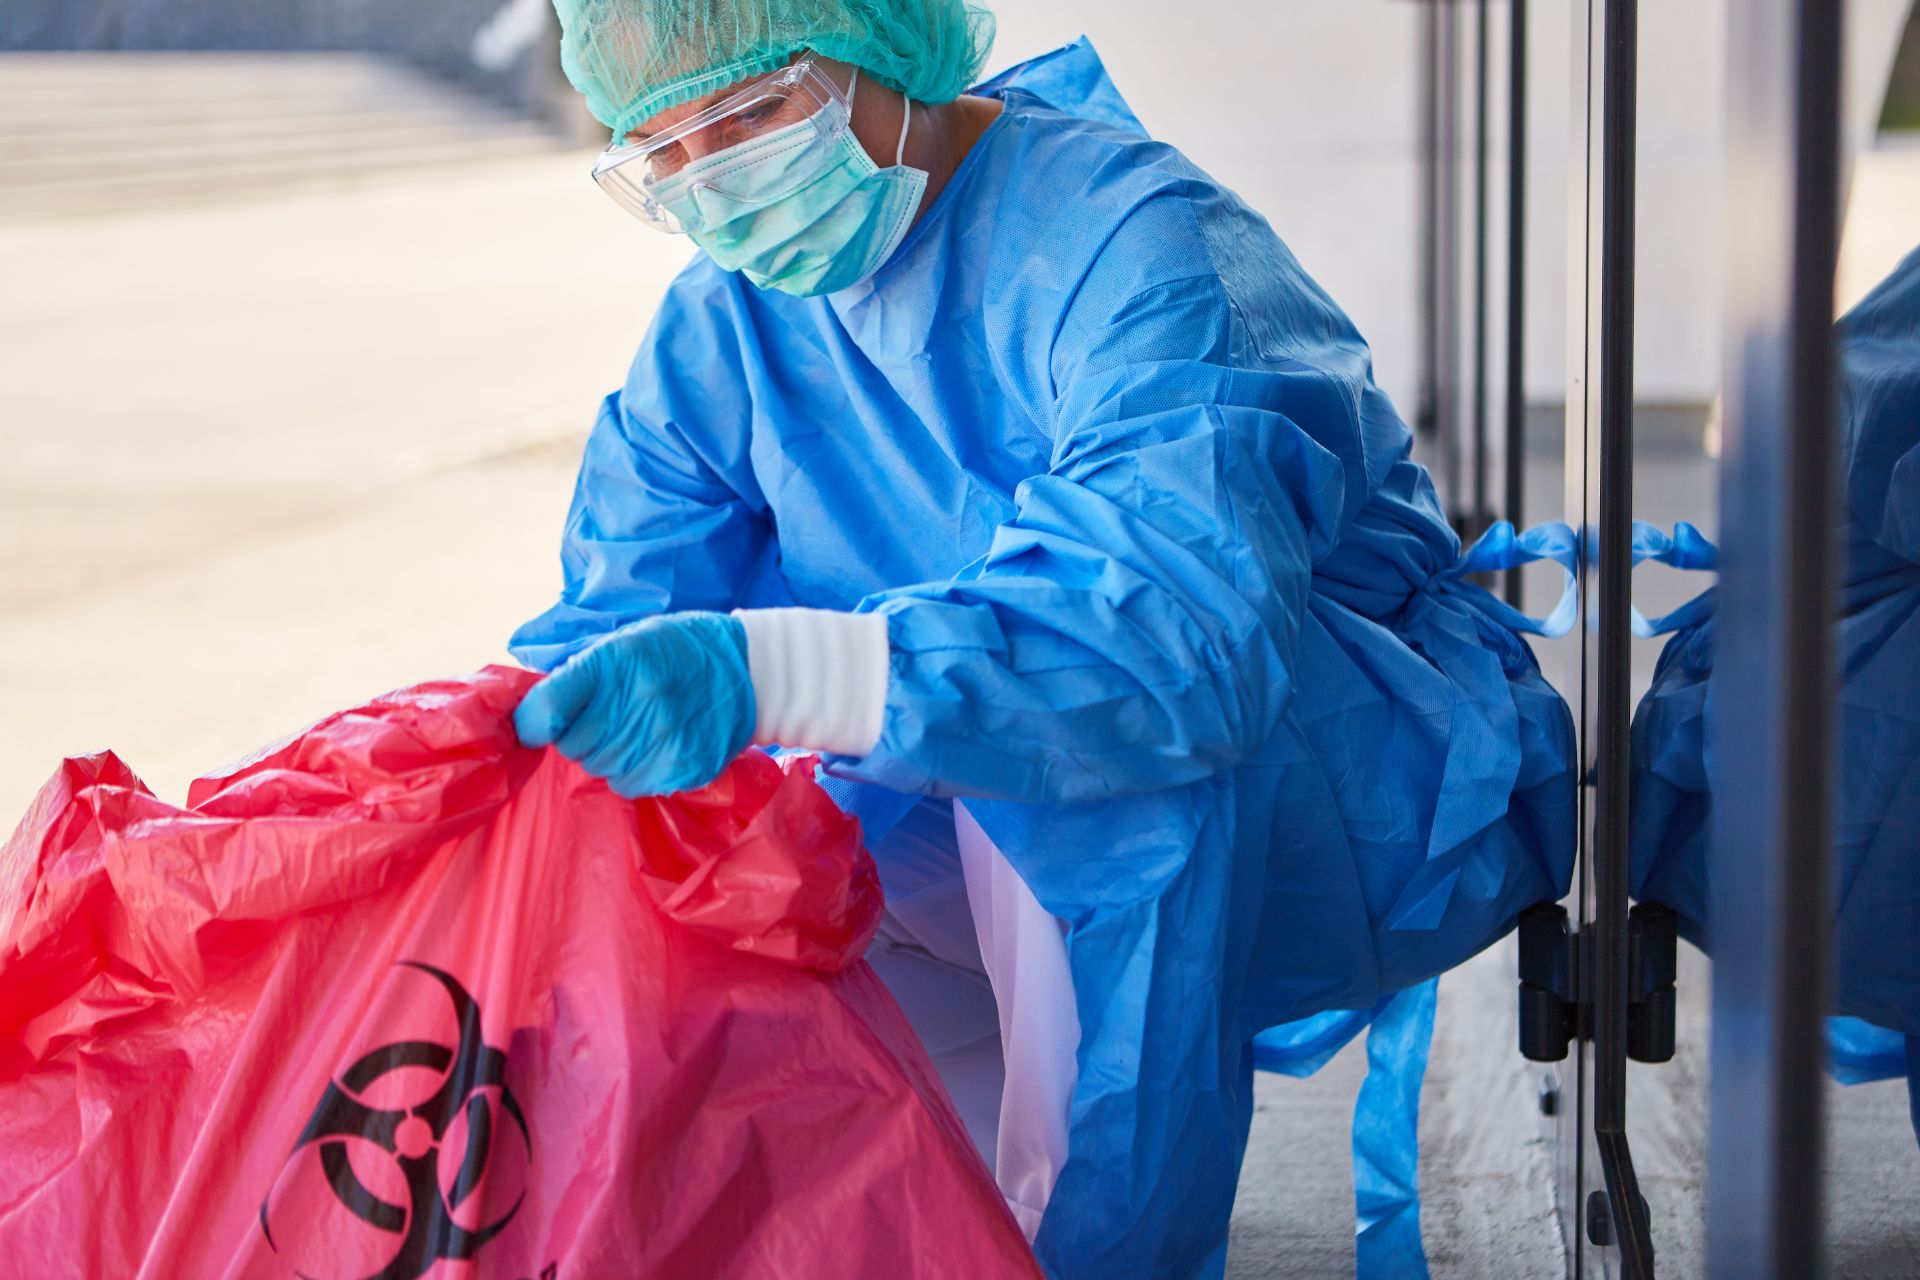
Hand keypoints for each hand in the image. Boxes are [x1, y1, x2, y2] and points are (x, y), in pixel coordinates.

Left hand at [513, 612, 754, 796]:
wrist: (747, 670)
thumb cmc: (676, 650)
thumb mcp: (626, 641)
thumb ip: (582, 674)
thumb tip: (534, 714)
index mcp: (614, 662)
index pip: (545, 708)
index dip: (534, 721)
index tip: (538, 723)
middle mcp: (636, 702)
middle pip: (570, 745)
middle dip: (581, 734)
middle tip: (611, 716)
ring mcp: (661, 739)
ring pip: (599, 769)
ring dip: (609, 755)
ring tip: (639, 729)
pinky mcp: (681, 768)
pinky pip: (630, 785)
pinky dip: (636, 771)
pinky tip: (657, 746)